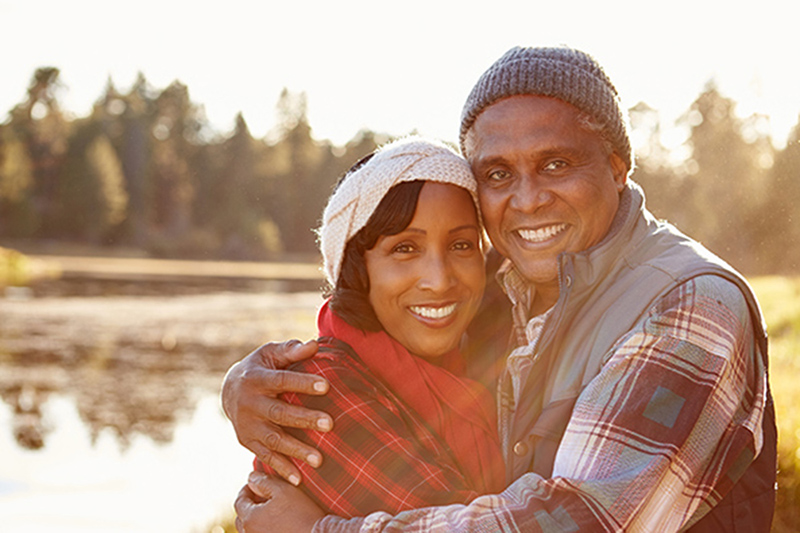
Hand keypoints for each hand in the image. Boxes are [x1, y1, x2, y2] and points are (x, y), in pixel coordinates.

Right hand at [222, 340, 333, 484]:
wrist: (228, 390)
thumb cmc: (260, 368)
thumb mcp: (270, 354)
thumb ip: (291, 350)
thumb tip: (313, 345)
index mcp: (255, 379)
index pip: (281, 381)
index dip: (303, 383)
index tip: (326, 386)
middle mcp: (248, 404)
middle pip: (279, 413)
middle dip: (305, 419)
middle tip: (330, 424)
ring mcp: (247, 426)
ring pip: (273, 440)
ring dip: (296, 450)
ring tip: (320, 459)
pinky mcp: (247, 441)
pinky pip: (265, 457)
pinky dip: (281, 469)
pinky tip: (299, 480)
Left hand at [234, 471, 324, 532]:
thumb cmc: (301, 514)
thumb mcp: (284, 490)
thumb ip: (264, 482)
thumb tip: (251, 478)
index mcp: (250, 519)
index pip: (240, 501)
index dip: (247, 489)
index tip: (257, 483)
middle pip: (243, 518)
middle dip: (251, 505)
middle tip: (263, 496)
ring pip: (252, 530)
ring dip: (258, 519)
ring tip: (272, 511)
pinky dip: (265, 529)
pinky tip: (279, 524)